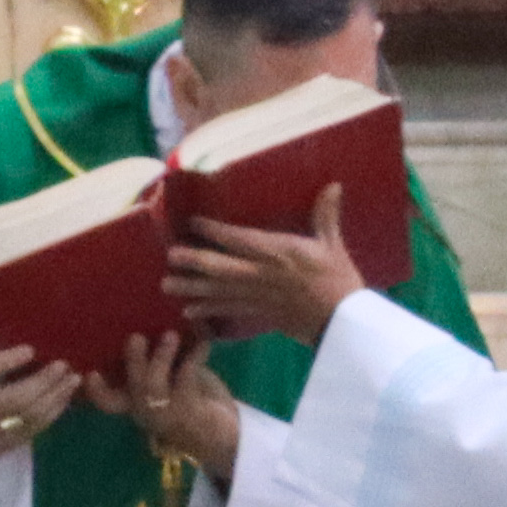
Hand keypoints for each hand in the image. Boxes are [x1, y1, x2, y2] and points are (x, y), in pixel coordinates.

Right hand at [0, 337, 79, 466]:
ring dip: (56, 396)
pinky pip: (35, 430)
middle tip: (64, 364)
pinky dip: (54, 412)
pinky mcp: (3, 447)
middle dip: (44, 380)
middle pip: (14, 397)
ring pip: (29, 416)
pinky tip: (66, 397)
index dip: (6, 361)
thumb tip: (17, 324)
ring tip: (74, 379)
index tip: (31, 349)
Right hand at [87, 331, 242, 477]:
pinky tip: (203, 342)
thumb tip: (155, 320)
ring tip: (170, 335)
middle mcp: (146, 410)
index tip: (88, 373)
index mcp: (135, 403)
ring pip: (155, 387)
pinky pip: (188, 381)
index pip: (108, 401)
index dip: (96, 390)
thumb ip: (160, 360)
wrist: (223, 434)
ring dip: (161, 359)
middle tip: (135, 337)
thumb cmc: (191, 399)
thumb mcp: (172, 378)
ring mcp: (167, 413)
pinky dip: (194, 358)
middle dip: (133, 362)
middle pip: (133, 387)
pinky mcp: (190, 411)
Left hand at [165, 183, 364, 346]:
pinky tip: (189, 312)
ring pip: (217, 291)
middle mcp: (260, 274)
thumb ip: (325, 215)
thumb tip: (333, 185)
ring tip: (166, 285)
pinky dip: (208, 311)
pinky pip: (228, 312)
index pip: (238, 239)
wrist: (340, 321)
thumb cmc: (338, 280)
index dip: (214, 231)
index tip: (193, 223)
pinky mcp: (259, 314)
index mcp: (276, 252)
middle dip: (193, 261)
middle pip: (220, 267)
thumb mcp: (332, 245)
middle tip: (170, 256)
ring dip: (191, 288)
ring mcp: (256, 297)